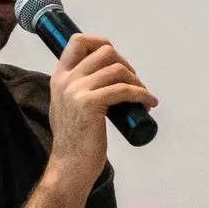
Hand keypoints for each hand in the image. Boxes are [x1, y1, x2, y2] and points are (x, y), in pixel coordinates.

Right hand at [45, 34, 155, 193]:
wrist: (70, 166)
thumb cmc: (74, 141)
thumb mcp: (67, 105)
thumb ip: (75, 88)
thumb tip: (101, 75)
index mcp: (60, 77)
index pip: (78, 41)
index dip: (101, 43)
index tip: (116, 60)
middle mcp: (66, 80)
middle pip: (104, 51)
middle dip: (125, 63)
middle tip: (134, 82)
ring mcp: (76, 91)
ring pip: (117, 69)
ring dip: (137, 81)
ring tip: (143, 96)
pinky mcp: (90, 104)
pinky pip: (124, 90)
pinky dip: (142, 94)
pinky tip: (149, 103)